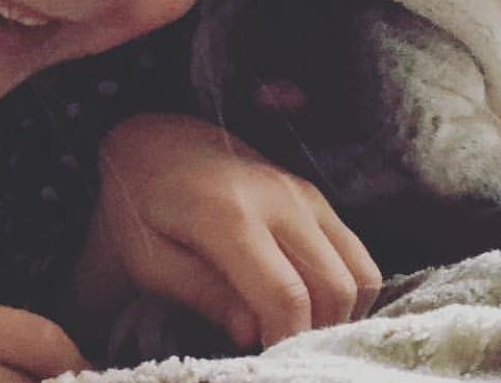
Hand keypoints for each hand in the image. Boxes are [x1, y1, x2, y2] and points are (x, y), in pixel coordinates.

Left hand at [75, 113, 380, 350]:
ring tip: (294, 329)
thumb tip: (252, 334)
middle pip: (333, 288)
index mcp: (231, 216)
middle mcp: (281, 200)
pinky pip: (355, 252)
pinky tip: (308, 303)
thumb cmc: (141, 205)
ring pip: (358, 271)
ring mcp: (304, 193)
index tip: (265, 363)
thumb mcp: (148, 258)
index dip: (285, 342)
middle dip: (314, 333)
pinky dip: (345, 288)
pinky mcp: (314, 195)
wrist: (157, 139)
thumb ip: (202, 294)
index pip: (286, 297)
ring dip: (338, 313)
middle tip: (277, 350)